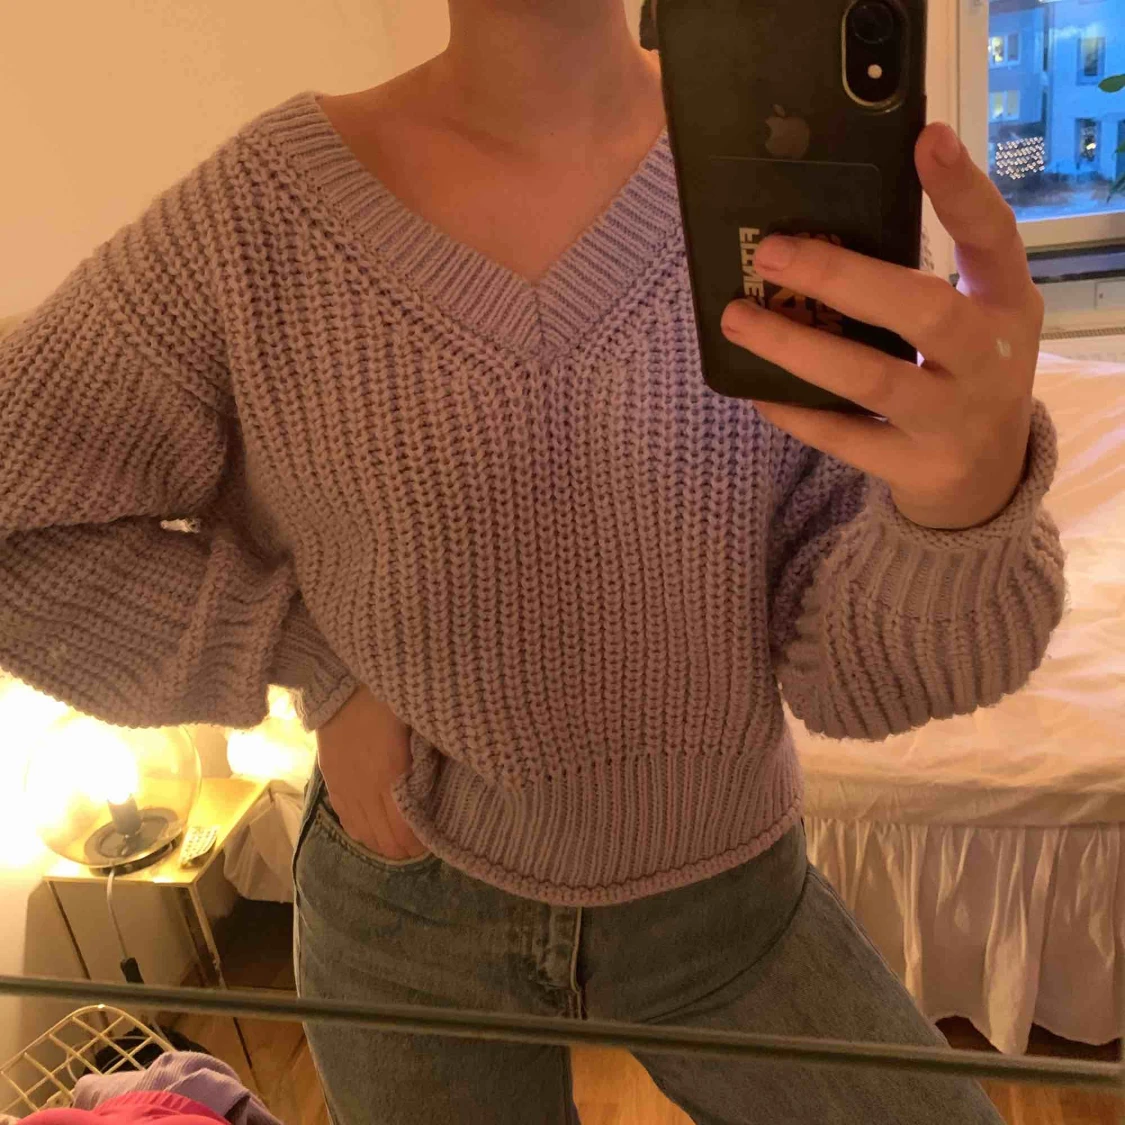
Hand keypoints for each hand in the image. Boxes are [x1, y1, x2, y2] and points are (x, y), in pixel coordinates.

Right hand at [315, 685, 427, 859]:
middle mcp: (366, 789)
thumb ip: (427, 760)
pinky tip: (371, 833)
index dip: (418, 843)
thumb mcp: (417, 727)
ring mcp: (345, 787)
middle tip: (419, 847)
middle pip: (384, 838)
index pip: (404, 829)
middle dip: (403, 849)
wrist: (341, 682)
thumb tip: (441, 785)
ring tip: (398, 844)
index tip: (432, 844)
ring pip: (363, 833)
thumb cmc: (388, 698)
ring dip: (382, 843)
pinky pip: (345, 818)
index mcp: (391, 775)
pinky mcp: (330, 780)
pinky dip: (361, 831)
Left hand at [719, 121, 1040, 529]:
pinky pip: (846, 437)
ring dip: (797, 347)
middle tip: (770, 252)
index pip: (993, 238)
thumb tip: (814, 230)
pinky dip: (797, 412)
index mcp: (1006, 305)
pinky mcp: (917, 467)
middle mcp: (989, 360)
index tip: (926, 137)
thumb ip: (918, 277)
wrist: (988, 475)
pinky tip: (756, 390)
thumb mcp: (971, 318)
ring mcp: (954, 419)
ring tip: (738, 318)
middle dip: (842, 277)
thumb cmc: (962, 372)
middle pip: (923, 310)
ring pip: (872, 379)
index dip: (962, 190)